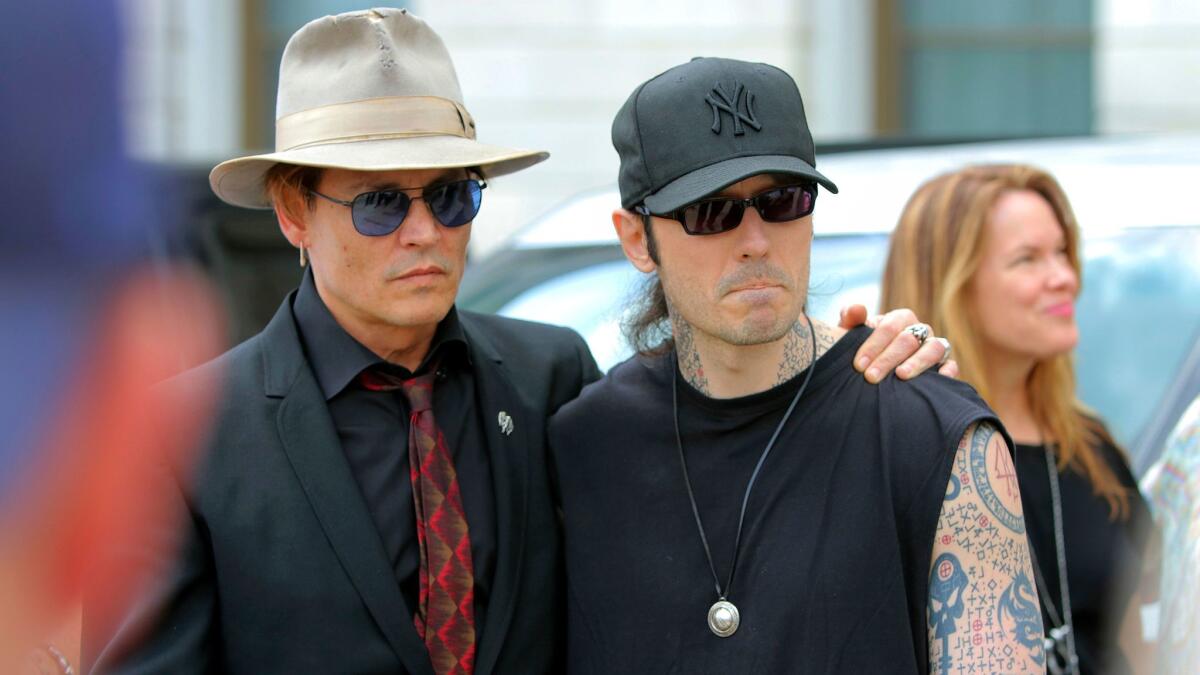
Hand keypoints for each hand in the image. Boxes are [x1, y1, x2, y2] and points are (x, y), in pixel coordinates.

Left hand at [838, 305, 958, 382]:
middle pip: (909, 339)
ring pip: (934, 349)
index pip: (890, 326)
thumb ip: (851, 319)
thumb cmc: (862, 350)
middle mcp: (920, 330)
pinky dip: (947, 372)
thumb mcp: (851, 335)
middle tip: (871, 377)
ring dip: (917, 362)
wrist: (873, 371)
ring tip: (901, 376)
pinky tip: (936, 382)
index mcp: (899, 319)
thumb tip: (857, 309)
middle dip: (888, 358)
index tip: (859, 365)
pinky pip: (951, 365)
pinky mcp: (944, 365)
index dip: (874, 344)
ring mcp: (934, 347)